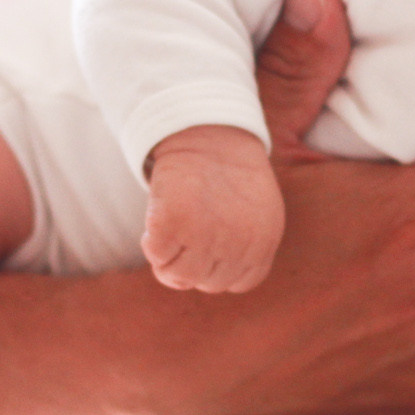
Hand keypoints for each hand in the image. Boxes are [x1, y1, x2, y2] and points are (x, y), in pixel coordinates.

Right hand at [143, 125, 284, 292]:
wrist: (207, 131)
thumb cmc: (227, 172)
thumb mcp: (253, 211)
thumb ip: (243, 247)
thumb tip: (205, 279)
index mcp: (263, 241)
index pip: (238, 283)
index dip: (217, 270)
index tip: (206, 250)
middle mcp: (239, 243)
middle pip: (208, 283)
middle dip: (192, 264)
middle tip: (184, 236)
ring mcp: (206, 235)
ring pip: (179, 276)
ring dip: (168, 259)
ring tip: (170, 232)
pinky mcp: (174, 223)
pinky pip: (157, 255)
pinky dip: (151, 244)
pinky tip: (156, 223)